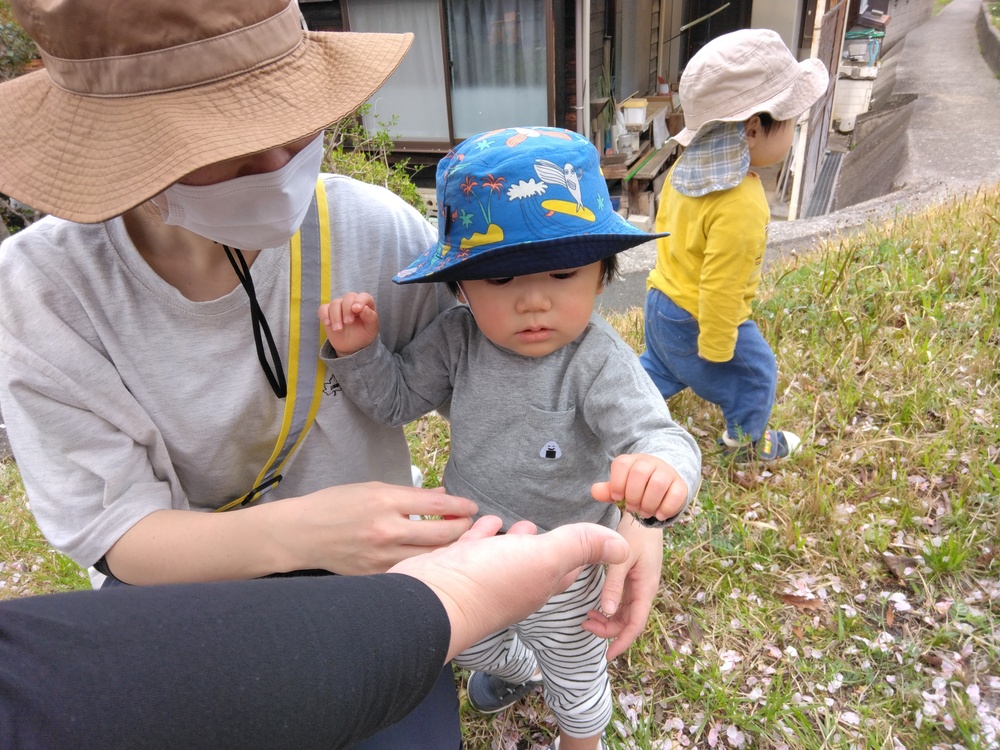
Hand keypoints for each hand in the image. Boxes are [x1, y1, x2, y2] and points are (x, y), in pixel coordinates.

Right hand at [264, 483, 478, 575]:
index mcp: (386, 501)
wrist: (301, 534)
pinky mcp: (376, 576)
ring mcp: (381, 557)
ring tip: (457, 543)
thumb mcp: (373, 488)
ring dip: (450, 550)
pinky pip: (411, 571)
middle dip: (463, 529)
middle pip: (442, 535)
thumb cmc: (335, 505)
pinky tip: (433, 559)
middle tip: (470, 525)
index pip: (437, 506)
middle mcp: (386, 530)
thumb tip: (443, 497)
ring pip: (432, 558)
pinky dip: (427, 565)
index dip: (462, 506)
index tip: (472, 507)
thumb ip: (410, 495)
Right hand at [318, 292, 379, 355]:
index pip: (363, 296)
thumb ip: (371, 318)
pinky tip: (328, 324)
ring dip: (336, 316)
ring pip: (335, 303)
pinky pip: (323, 309)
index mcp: (365, 304)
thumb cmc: (363, 335)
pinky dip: (324, 315)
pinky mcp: (328, 312)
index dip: (360, 301)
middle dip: (347, 309)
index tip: (356, 309)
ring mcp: (339, 306)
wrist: (351, 346)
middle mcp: (352, 302)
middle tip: (348, 322)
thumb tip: (364, 308)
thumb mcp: (371, 329)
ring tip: (338, 329)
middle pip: (348, 297)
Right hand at [390, 516, 629, 660]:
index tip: (592, 542)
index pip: (570, 570)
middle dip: (549, 546)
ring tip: (522, 523)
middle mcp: (514, 584)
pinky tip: (486, 522)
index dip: (583, 556)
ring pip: (507, 555)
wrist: (430, 600)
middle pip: (538, 564)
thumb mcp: (544, 558)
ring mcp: (484, 576)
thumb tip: (624, 547)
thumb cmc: (490, 581)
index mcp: (540, 584)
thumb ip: (580, 547)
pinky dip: (484, 533)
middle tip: (556, 528)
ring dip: (516, 539)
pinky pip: (476, 547)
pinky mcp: (458, 566)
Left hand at [581, 513, 663, 659]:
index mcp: (646, 588)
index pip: (635, 625)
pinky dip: (610, 609)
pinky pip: (623, 602)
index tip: (607, 655)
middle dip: (609, 630)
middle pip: (629, 622)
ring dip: (608, 620)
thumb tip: (608, 611)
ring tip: (588, 618)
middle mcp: (644, 591)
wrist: (645, 516)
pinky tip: (597, 607)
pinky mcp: (634, 580)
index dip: (622, 642)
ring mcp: (640, 586)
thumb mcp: (622, 559)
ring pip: (625, 614)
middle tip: (586, 626)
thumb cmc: (635, 535)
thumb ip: (614, 584)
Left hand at [591, 453, 688, 521]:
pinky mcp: (680, 484)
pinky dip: (666, 507)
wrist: (663, 482)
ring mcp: (667, 472)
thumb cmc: (636, 487)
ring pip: (658, 483)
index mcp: (632, 461)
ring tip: (645, 512)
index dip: (617, 483)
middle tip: (633, 508)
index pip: (622, 464)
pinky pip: (676, 494)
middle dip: (633, 496)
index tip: (618, 497)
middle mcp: (650, 462)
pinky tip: (659, 515)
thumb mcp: (621, 488)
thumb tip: (595, 491)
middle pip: (639, 473)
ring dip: (649, 503)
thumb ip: (608, 490)